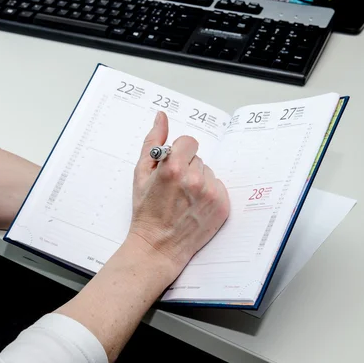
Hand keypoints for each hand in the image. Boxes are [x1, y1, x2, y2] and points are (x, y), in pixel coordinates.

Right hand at [128, 111, 229, 279]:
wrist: (158, 245)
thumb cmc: (146, 211)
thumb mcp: (141, 173)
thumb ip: (152, 142)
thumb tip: (161, 117)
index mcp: (173, 168)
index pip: (188, 142)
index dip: (178, 153)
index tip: (172, 167)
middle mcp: (195, 179)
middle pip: (198, 158)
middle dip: (187, 168)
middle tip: (174, 188)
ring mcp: (211, 193)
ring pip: (209, 172)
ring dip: (199, 181)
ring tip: (184, 199)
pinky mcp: (222, 206)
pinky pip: (218, 187)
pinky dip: (208, 194)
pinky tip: (194, 206)